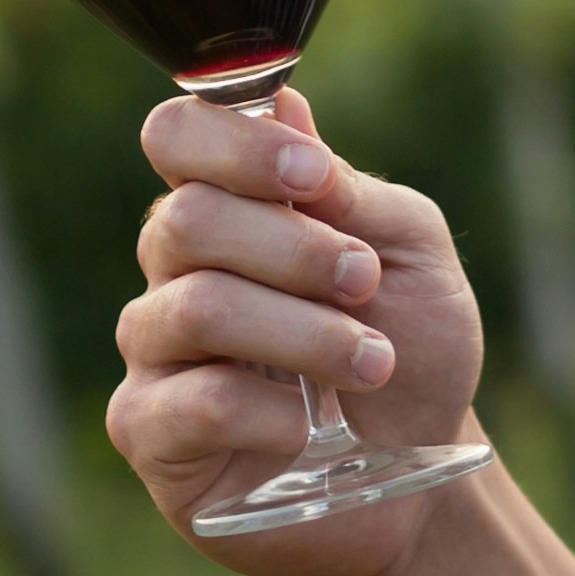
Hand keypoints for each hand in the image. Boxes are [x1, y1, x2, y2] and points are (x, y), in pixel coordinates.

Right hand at [110, 88, 493, 575]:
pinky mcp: (151, 434)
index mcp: (231, 209)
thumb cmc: (411, 349)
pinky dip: (272, 411)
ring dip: (302, 332)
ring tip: (372, 362)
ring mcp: (155, 353)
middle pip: (185, 220)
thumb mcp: (412, 256)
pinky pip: (194, 403)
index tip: (313, 178)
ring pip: (195, 309)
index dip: (234, 146)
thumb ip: (349, 191)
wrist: (423, 471)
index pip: (177, 137)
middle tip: (365, 282)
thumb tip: (282, 104)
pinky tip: (312, 428)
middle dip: (293, 248)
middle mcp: (175, 271)